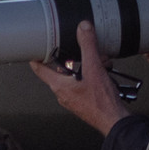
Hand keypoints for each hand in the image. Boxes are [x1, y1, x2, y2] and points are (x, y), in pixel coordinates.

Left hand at [28, 22, 133, 136]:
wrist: (114, 121)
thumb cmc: (101, 102)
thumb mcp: (94, 68)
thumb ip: (88, 46)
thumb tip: (83, 28)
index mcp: (59, 85)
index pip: (40, 69)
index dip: (36, 56)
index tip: (34, 47)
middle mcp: (63, 93)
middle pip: (61, 68)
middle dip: (73, 56)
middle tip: (81, 47)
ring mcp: (73, 97)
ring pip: (75, 74)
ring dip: (87, 64)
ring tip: (102, 60)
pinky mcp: (83, 100)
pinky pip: (83, 82)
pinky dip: (92, 73)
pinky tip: (105, 70)